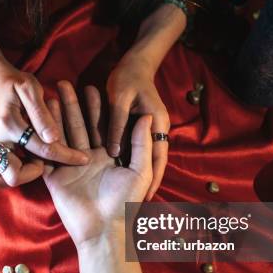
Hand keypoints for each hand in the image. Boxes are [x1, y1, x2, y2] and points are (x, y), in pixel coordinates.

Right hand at [0, 68, 88, 190]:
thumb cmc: (16, 84)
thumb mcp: (31, 89)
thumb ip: (42, 114)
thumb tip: (54, 138)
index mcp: (8, 124)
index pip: (43, 149)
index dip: (66, 156)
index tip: (82, 158)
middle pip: (12, 177)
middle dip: (31, 173)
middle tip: (40, 161)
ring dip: (18, 176)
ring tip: (31, 161)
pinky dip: (11, 172)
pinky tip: (25, 159)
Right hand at [43, 81, 153, 246]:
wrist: (104, 229)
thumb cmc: (127, 202)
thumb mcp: (140, 169)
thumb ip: (141, 142)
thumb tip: (146, 116)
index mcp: (108, 156)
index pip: (101, 126)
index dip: (96, 107)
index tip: (92, 87)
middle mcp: (88, 159)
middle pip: (80, 126)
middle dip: (74, 105)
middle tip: (66, 83)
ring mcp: (70, 166)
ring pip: (63, 135)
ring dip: (58, 115)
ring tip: (52, 94)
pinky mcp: (55, 177)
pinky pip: (49, 154)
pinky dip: (45, 136)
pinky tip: (41, 119)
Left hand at [106, 55, 169, 200]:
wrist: (135, 63)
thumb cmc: (128, 78)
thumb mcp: (121, 100)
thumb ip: (118, 125)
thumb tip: (113, 150)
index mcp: (156, 124)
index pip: (158, 158)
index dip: (153, 180)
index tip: (145, 200)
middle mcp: (154, 130)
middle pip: (151, 162)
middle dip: (145, 184)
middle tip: (136, 209)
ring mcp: (146, 131)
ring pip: (141, 157)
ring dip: (135, 176)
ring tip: (126, 198)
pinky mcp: (136, 129)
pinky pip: (131, 148)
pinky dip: (126, 161)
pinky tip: (115, 177)